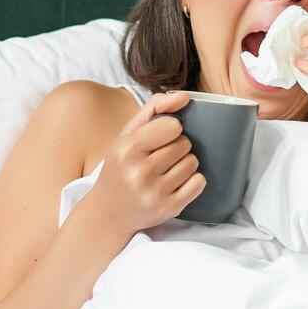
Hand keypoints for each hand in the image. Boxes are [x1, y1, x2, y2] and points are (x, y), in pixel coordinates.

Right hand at [81, 90, 204, 235]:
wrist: (108, 212)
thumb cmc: (120, 167)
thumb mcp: (127, 135)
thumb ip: (154, 108)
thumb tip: (184, 96)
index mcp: (128, 149)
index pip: (173, 126)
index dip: (171, 129)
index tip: (160, 137)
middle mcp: (140, 172)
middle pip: (184, 144)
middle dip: (177, 146)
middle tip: (161, 156)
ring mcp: (155, 193)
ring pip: (193, 163)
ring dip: (184, 163)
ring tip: (166, 170)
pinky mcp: (168, 209)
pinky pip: (199, 183)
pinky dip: (192, 181)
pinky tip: (176, 183)